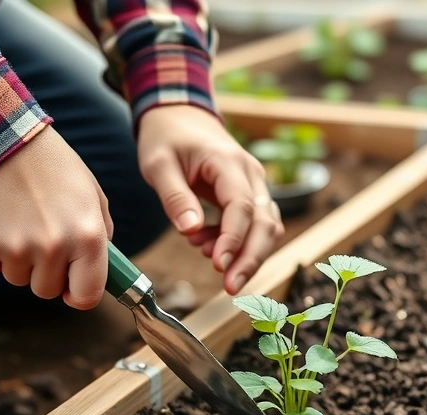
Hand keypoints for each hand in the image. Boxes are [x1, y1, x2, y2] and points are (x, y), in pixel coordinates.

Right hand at [0, 126, 113, 309]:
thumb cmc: (52, 164)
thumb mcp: (91, 192)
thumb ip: (101, 232)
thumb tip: (100, 267)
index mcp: (88, 236)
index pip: (86, 296)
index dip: (78, 295)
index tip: (71, 288)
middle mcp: (54, 247)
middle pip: (47, 290)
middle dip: (45, 272)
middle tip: (41, 238)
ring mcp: (16, 248)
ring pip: (18, 278)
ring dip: (19, 259)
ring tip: (19, 220)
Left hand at [137, 105, 284, 294]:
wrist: (178, 115)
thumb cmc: (166, 137)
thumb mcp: (158, 164)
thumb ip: (175, 197)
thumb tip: (191, 230)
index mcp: (228, 162)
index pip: (242, 207)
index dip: (234, 240)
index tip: (219, 266)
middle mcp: (251, 174)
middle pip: (266, 223)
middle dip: (251, 259)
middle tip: (230, 287)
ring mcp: (254, 184)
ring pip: (267, 228)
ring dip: (245, 253)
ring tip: (207, 259)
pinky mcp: (248, 195)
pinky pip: (254, 225)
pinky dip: (236, 242)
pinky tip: (205, 244)